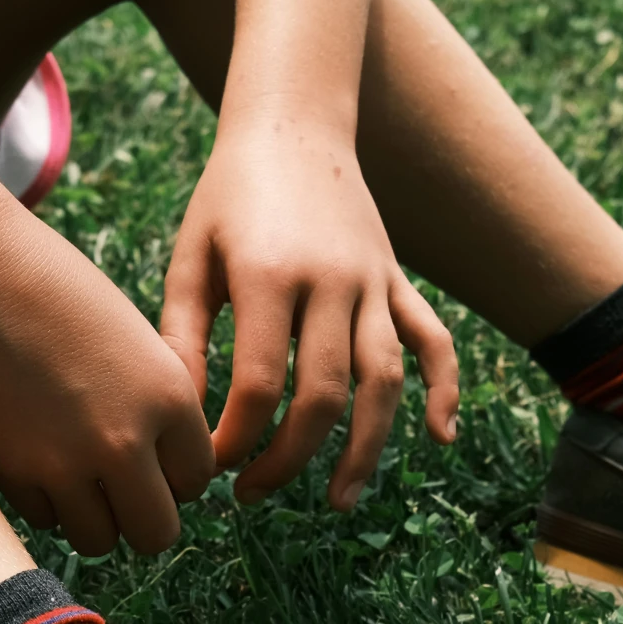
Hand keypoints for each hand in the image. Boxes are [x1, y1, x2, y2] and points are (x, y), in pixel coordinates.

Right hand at [0, 198, 215, 556]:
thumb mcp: (135, 341)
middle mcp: (125, 440)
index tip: (152, 454)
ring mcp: (66, 463)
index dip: (175, 473)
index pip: (195, 480)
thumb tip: (172, 472)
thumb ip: (160, 405)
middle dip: (143, 516)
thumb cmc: (56, 293)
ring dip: (93, 518)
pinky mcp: (13, 473)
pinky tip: (35, 456)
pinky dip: (45, 501)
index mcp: (169, 397)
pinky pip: (45, 521)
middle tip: (122, 488)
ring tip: (78, 476)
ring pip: (100, 541)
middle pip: (156, 533)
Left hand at [159, 125, 459, 509]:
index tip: (208, 467)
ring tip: (339, 501)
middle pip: (323, 395)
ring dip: (366, 449)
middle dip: (287, 458)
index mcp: (270, 276)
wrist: (293, 122)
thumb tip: (177, 418)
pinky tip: (440, 437)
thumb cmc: (225, 197)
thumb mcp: (190, 259)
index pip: (260, 385)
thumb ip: (181, 338)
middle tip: (249, 494)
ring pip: (383, 380)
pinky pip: (433, 338)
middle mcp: (332, 281)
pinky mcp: (396, 278)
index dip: (235, 439)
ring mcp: (372, 280)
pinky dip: (445, 388)